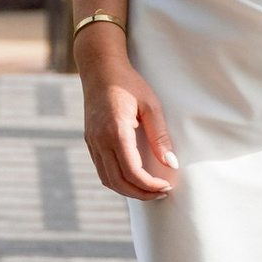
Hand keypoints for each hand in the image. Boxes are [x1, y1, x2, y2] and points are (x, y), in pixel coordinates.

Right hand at [78, 34, 180, 201]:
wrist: (100, 69)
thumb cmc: (129, 84)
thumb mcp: (151, 106)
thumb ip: (160, 137)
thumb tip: (171, 164)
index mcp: (115, 132)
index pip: (132, 172)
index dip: (150, 185)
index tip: (167, 185)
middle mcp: (100, 140)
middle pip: (118, 182)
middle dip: (141, 193)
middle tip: (162, 192)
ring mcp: (92, 142)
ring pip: (107, 179)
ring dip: (128, 190)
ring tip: (149, 189)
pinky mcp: (90, 141)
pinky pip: (101, 169)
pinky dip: (117, 180)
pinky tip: (133, 177)